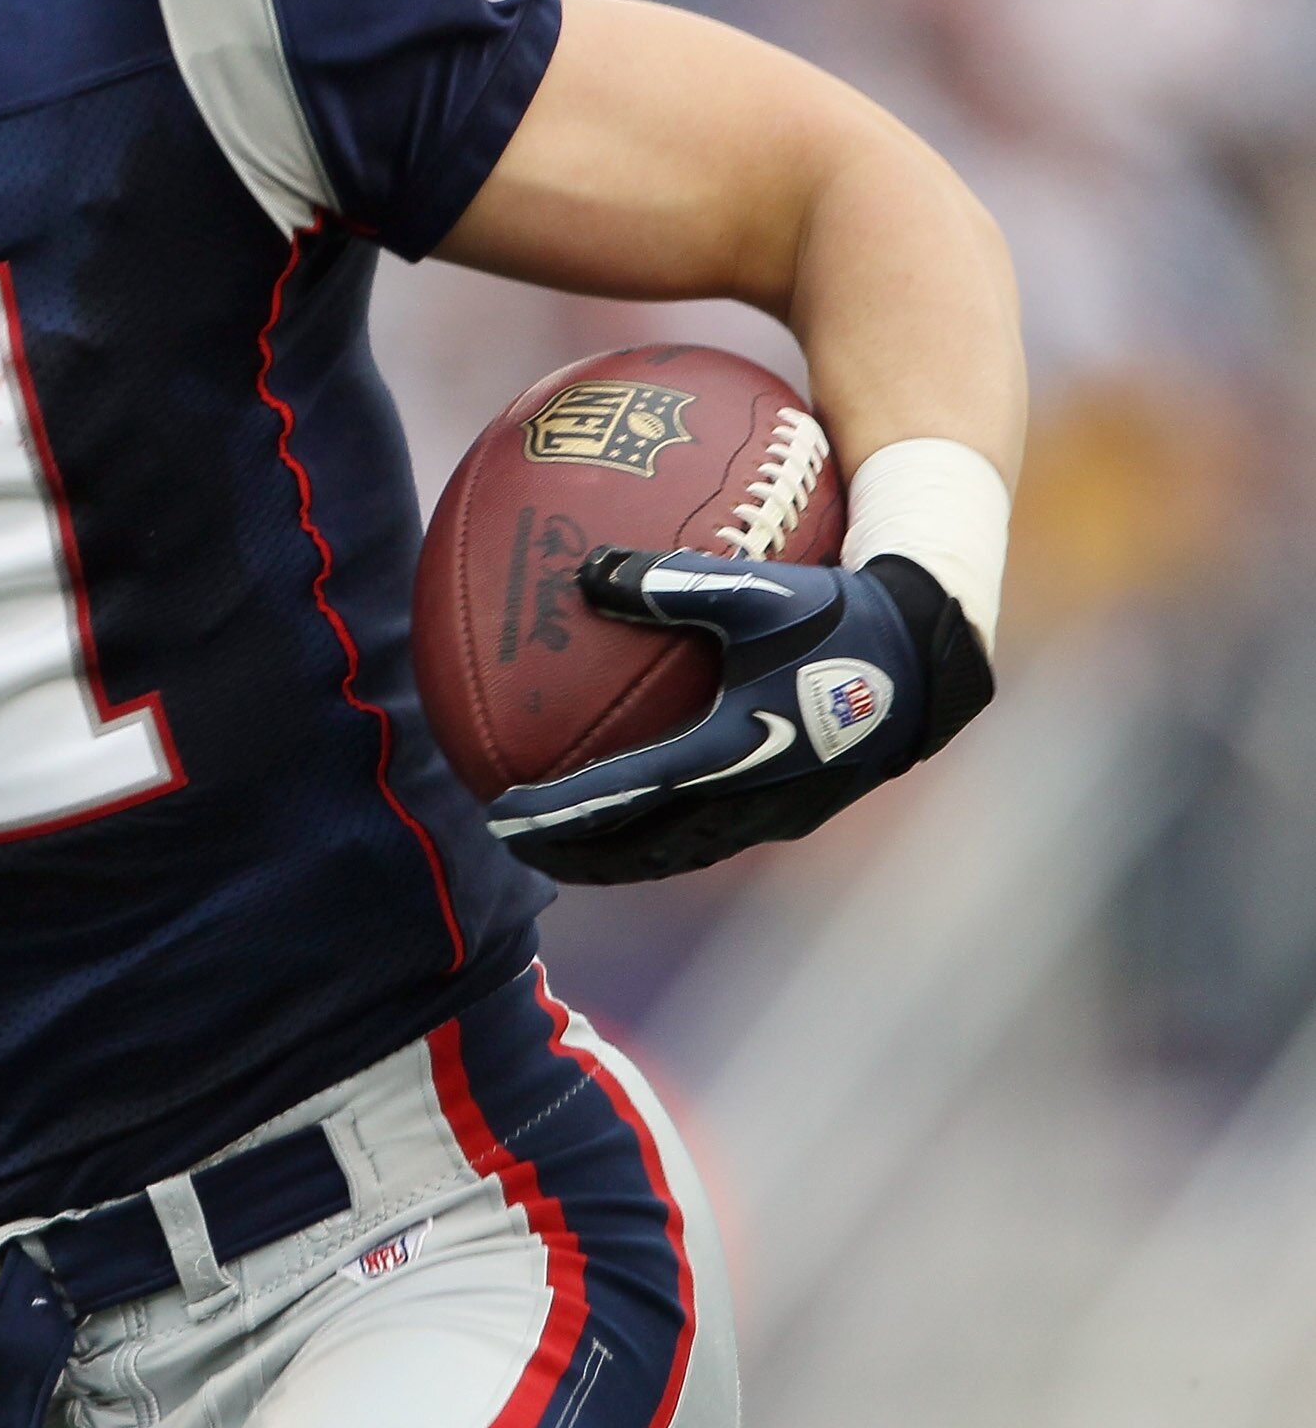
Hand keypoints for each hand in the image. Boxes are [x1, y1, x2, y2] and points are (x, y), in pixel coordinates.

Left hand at [488, 545, 994, 883]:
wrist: (930, 658)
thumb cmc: (839, 615)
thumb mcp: (754, 589)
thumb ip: (667, 580)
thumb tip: (585, 570)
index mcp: (731, 752)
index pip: (622, 796)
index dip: (556, 813)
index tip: (497, 817)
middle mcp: (748, 798)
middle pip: (639, 848)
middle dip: (571, 853)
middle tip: (510, 844)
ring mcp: (773, 814)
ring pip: (674, 853)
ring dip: (613, 857)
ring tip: (560, 849)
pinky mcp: (791, 811)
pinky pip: (707, 838)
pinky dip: (659, 840)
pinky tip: (635, 820)